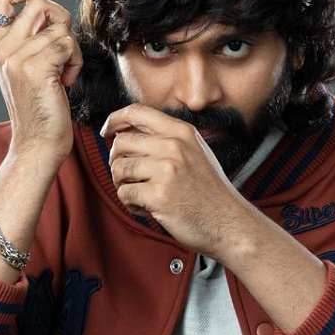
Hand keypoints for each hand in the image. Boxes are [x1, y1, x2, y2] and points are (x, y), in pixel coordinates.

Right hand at [0, 0, 83, 161]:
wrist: (37, 144)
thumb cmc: (41, 109)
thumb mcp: (28, 70)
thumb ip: (31, 41)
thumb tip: (52, 11)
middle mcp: (4, 49)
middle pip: (40, 4)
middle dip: (61, 20)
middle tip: (63, 47)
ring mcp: (17, 57)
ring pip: (60, 27)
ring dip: (72, 49)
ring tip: (64, 72)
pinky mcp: (35, 67)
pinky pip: (68, 44)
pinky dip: (75, 62)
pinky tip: (67, 81)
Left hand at [101, 104, 256, 259]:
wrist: (229, 223)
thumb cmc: (209, 192)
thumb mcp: (195, 152)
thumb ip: (167, 139)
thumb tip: (125, 133)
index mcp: (182, 132)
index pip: (137, 112)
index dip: (115, 119)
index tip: (106, 131)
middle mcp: (174, 146)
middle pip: (121, 143)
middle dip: (117, 162)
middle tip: (127, 178)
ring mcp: (167, 169)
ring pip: (119, 169)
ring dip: (123, 185)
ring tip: (141, 196)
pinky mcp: (159, 194)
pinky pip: (124, 193)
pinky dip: (131, 204)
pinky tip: (147, 208)